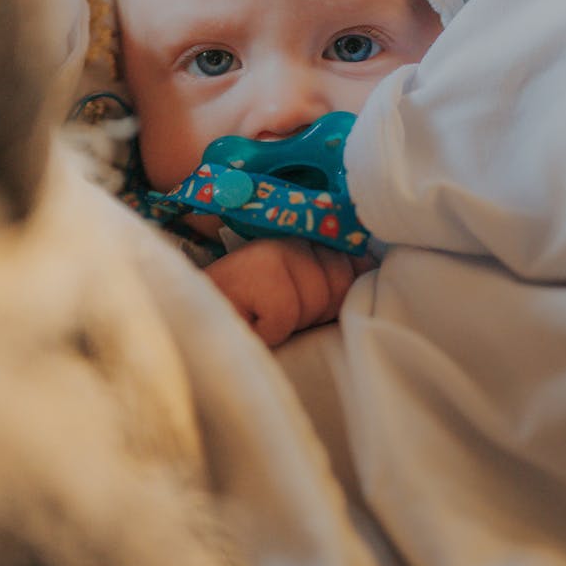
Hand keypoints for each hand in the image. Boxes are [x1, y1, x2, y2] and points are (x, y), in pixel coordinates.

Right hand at [206, 238, 373, 346]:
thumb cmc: (249, 315)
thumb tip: (372, 271)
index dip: (345, 289)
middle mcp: (291, 234)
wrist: (192, 323)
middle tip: (277, 314)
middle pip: (341, 285)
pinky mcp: (258, 270)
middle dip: (316, 314)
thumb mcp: (299, 295)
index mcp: (305, 236)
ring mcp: (273, 248)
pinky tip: (249, 321)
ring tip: (261, 316)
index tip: (307, 303)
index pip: (353, 261)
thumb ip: (335, 279)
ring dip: (291, 324)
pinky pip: (286, 316)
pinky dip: (269, 331)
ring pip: (317, 302)